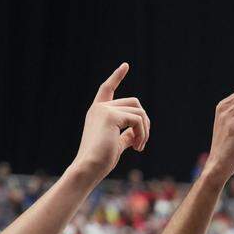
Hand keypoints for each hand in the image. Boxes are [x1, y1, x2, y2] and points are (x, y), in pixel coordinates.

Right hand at [72, 62, 150, 179]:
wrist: (89, 167)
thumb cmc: (100, 161)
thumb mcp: (115, 145)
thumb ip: (125, 136)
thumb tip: (136, 134)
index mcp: (98, 112)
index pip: (107, 88)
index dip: (117, 76)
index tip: (125, 65)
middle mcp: (100, 107)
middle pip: (134, 103)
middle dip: (144, 122)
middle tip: (142, 143)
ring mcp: (105, 110)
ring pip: (139, 112)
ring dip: (145, 131)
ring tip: (139, 147)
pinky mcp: (110, 116)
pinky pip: (138, 120)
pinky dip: (142, 134)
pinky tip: (136, 148)